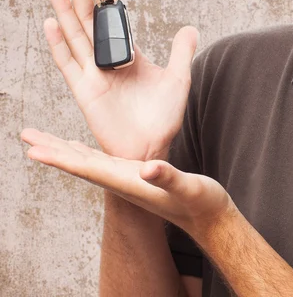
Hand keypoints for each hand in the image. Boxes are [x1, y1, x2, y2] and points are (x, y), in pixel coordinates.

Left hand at [21, 129, 233, 241]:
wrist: (208, 216)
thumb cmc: (200, 204)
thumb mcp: (189, 188)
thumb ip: (168, 178)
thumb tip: (148, 168)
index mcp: (130, 182)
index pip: (88, 169)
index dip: (61, 158)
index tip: (34, 150)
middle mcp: (122, 181)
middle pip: (79, 164)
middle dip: (52, 150)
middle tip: (26, 136)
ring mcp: (127, 178)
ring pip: (87, 161)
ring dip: (63, 149)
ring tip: (42, 139)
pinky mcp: (135, 174)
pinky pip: (101, 160)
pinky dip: (84, 151)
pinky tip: (77, 147)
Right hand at [39, 0, 197, 160]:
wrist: (152, 147)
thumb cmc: (164, 117)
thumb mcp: (178, 79)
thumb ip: (181, 53)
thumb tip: (190, 27)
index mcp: (129, 56)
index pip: (115, 21)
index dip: (110, 0)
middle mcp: (108, 61)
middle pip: (90, 22)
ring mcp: (94, 74)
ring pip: (76, 37)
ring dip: (65, 13)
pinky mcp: (85, 91)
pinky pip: (68, 64)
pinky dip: (58, 44)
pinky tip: (51, 22)